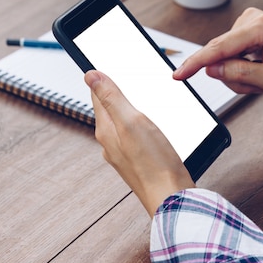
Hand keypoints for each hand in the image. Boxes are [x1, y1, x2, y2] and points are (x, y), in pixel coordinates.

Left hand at [85, 70, 194, 216]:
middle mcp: (110, 142)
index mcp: (106, 130)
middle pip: (109, 108)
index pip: (98, 95)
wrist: (172, 198)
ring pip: (122, 122)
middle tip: (121, 74)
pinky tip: (150, 123)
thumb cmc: (154, 164)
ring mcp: (124, 153)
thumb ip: (112, 98)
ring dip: (128, 107)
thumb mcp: (132, 122)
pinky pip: (134, 135)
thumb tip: (90, 76)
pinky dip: (139, 124)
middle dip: (115, 92)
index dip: (101, 78)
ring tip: (136, 94)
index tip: (103, 64)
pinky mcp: (139, 160)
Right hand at [173, 8, 262, 95]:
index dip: (195, 63)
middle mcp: (252, 20)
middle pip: (220, 55)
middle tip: (257, 86)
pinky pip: (229, 54)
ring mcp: (248, 22)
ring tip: (262, 78)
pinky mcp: (246, 29)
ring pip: (223, 57)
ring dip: (238, 74)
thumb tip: (211, 69)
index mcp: (261, 28)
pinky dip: (241, 68)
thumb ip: (239, 73)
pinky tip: (258, 70)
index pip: (218, 48)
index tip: (178, 74)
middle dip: (233, 76)